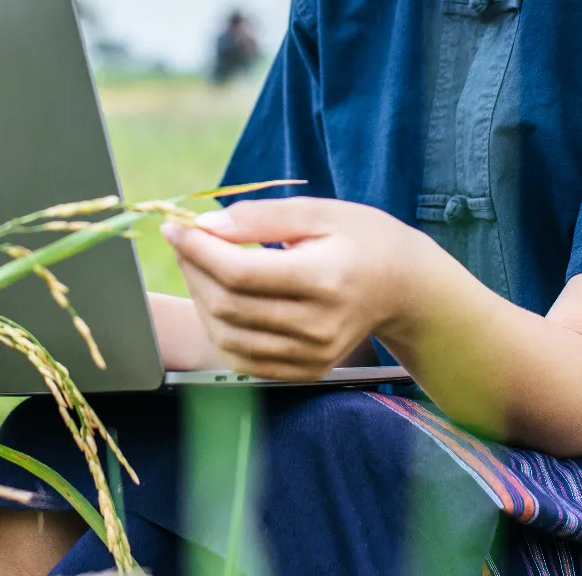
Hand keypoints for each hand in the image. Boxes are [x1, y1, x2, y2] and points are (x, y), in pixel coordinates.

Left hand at [159, 196, 452, 380]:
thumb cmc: (363, 238)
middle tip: (183, 240)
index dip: (199, 250)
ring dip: (200, 298)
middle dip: (194, 269)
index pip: (241, 274)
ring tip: (199, 264)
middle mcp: (319, 326)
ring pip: (228, 337)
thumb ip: (262, 216)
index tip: (176, 227)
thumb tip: (207, 224)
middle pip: (230, 306)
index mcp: (325, 280)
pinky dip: (218, 329)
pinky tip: (217, 298)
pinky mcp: (307, 370)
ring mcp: (313, 355)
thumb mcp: (321, 212)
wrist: (405, 287)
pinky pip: (243, 360)